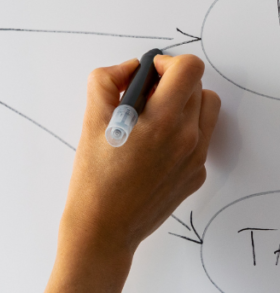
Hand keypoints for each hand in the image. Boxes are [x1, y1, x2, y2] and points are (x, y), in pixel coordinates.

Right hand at [33, 54, 219, 292]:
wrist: (102, 230)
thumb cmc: (93, 182)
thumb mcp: (90, 124)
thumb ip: (105, 83)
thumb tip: (126, 70)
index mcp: (164, 120)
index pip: (188, 67)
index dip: (166, 62)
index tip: (147, 74)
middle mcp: (188, 138)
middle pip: (198, 86)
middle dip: (170, 84)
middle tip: (141, 99)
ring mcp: (196, 158)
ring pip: (204, 111)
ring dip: (182, 106)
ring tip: (150, 121)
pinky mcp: (195, 175)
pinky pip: (198, 139)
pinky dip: (180, 133)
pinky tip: (150, 149)